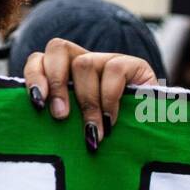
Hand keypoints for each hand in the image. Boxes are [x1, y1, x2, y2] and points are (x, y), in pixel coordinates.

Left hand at [23, 37, 157, 151]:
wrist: (155, 140)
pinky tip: (112, 122)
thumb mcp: (77, 130)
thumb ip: (60, 123)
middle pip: (57, 49)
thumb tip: (34, 134)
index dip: (34, 76)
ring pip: (84, 64)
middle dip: (55, 83)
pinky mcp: (134, 64)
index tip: (36, 104)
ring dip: (86, 101)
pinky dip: (109, 99)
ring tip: (93, 132)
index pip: (39, 59)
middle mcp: (85, 62)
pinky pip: (114, 70)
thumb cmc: (108, 140)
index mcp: (65, 74)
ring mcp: (109, 60)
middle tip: (60, 116)